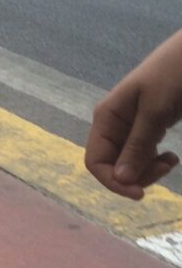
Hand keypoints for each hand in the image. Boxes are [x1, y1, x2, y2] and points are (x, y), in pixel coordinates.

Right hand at [85, 30, 181, 199]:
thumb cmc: (173, 74)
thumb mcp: (156, 111)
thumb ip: (138, 145)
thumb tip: (121, 179)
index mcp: (106, 118)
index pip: (95, 160)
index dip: (112, 181)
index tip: (140, 194)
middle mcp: (113, 124)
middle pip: (111, 164)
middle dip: (134, 175)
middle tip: (166, 169)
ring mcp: (130, 126)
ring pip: (127, 162)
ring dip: (146, 170)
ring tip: (171, 161)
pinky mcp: (147, 126)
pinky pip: (141, 153)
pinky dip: (154, 161)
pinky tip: (170, 156)